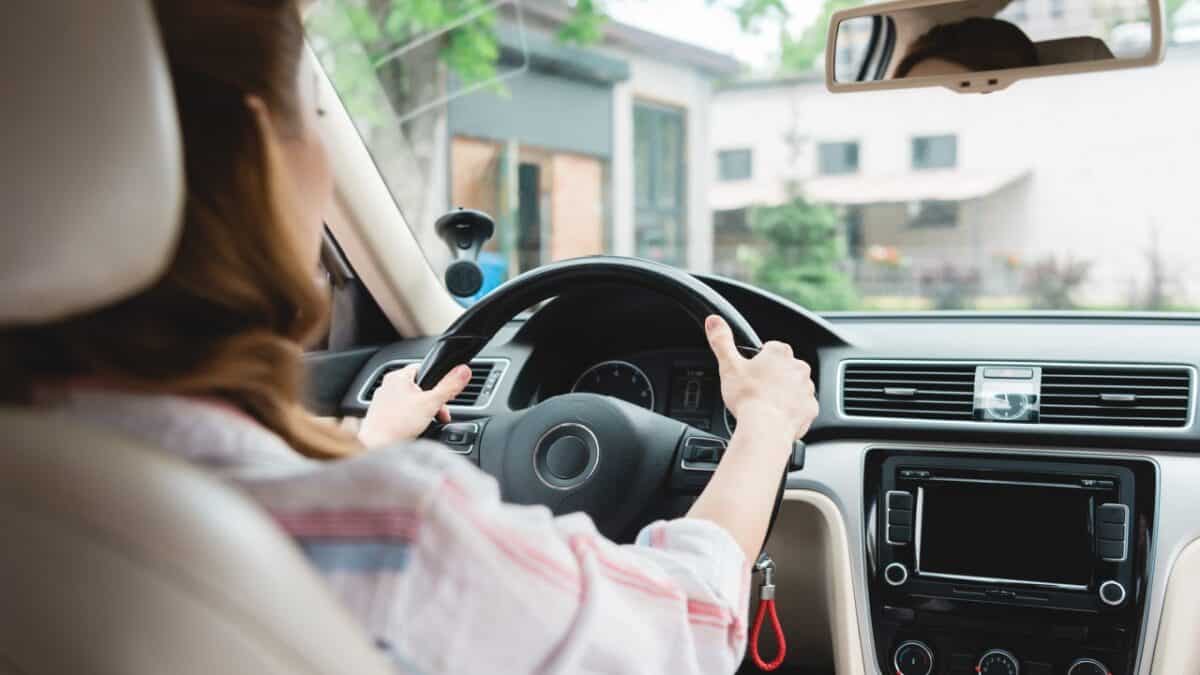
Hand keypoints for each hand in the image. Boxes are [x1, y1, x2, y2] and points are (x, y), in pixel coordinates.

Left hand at [358, 363, 471, 446]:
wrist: (375, 447)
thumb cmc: (397, 424)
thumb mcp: (431, 403)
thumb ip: (448, 386)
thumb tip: (463, 371)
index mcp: (398, 376)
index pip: (424, 369)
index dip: (438, 382)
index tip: (443, 397)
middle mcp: (387, 386)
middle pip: (419, 388)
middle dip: (432, 402)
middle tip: (438, 415)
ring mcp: (382, 402)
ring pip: (410, 401)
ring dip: (422, 411)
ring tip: (425, 423)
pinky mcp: (380, 416)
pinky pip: (401, 413)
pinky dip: (409, 420)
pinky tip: (413, 430)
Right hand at [705, 315, 818, 440]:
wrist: (766, 429)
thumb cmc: (749, 398)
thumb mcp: (729, 366)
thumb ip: (721, 341)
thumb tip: (713, 320)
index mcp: (779, 354)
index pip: (772, 347)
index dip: (760, 359)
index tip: (751, 371)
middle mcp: (798, 368)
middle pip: (785, 367)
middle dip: (774, 376)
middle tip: (757, 389)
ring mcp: (806, 389)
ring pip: (795, 386)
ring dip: (784, 392)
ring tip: (766, 404)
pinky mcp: (810, 408)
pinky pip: (802, 406)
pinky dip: (792, 410)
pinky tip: (777, 416)